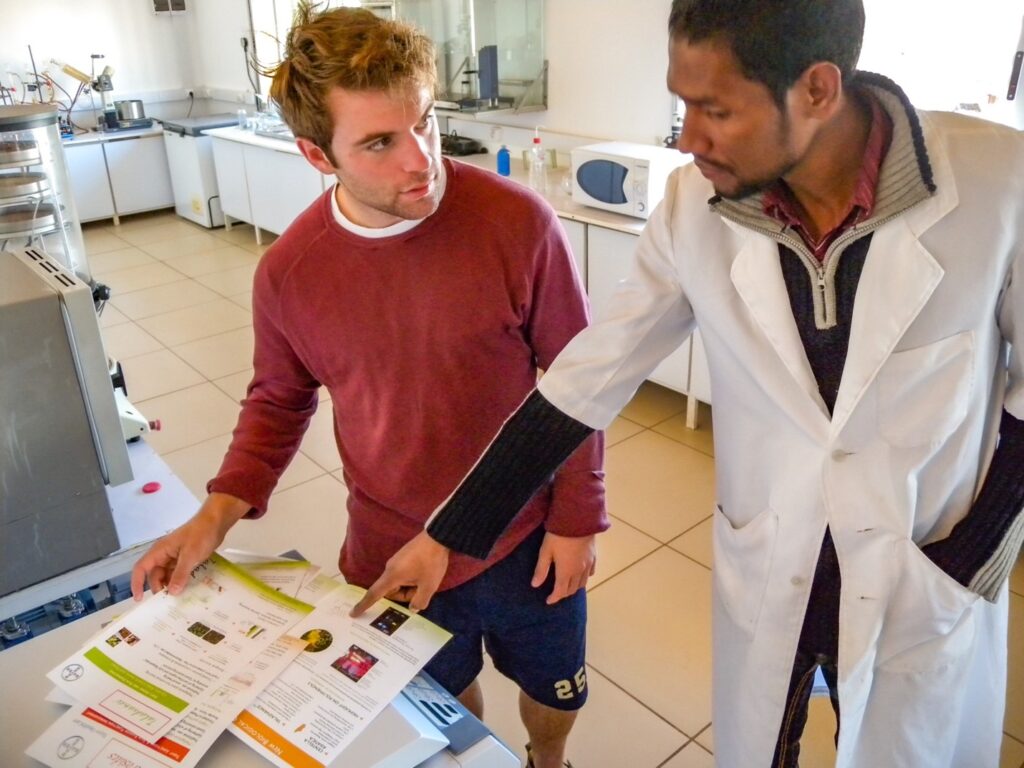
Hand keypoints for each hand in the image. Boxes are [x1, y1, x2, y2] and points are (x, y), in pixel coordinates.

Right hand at [129, 493, 248, 599]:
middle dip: (159, 588)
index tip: (139, 599)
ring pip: (167, 576)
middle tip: (168, 603)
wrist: (216, 522)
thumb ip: (180, 574)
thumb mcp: (190, 555)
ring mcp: (175, 557)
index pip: (141, 568)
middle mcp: (164, 555)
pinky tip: (187, 591)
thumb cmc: (200, 535)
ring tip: (178, 600)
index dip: (137, 583)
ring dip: (171, 586)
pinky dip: (180, 582)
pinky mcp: (185, 559)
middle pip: (155, 575)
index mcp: (159, 551)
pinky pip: (178, 573)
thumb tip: (172, 593)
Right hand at [350, 531, 449, 616]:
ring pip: (398, 583)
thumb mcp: (429, 586)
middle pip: (391, 590)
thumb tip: (413, 608)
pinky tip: (424, 574)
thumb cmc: (431, 562)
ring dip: (409, 586)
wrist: (437, 537)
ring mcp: (396, 561)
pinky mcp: (402, 557)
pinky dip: (411, 579)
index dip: (364, 605)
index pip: (374, 594)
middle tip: (422, 590)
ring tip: (426, 580)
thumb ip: (419, 601)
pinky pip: (402, 574)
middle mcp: (390, 568)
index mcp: (392, 576)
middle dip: (405, 594)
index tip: (353, 613)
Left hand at [531, 532, 596, 604]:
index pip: (560, 591)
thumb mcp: (546, 550)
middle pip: (572, 589)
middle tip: (556, 593)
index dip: (554, 598)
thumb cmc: (559, 534)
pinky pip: (590, 573)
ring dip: (574, 588)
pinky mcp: (594, 557)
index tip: (548, 601)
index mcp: (565, 572)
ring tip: (567, 586)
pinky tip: (580, 575)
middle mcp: (578, 572)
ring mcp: (588, 565)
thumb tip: (535, 585)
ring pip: (582, 583)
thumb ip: (541, 569)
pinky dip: (584, 578)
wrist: (578, 520)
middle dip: (563, 594)